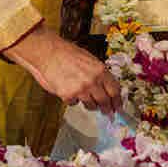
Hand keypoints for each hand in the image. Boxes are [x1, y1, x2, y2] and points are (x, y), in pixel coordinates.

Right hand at [4, 25, 121, 113]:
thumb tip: (108, 90)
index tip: (118, 107)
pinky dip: (73, 99)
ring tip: (84, 96)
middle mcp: (93, 81)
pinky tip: (69, 90)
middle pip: (105, 101)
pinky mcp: (68, 96)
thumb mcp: (91, 61)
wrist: (49, 53)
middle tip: (107, 112)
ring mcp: (81, 90)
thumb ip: (100, 75)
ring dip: (89, 104)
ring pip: (91, 106)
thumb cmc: (68, 54)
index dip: (117, 101)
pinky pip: (75, 103)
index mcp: (101, 71)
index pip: (115, 90)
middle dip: (107, 109)